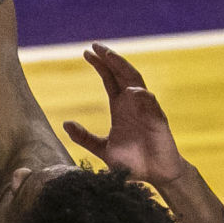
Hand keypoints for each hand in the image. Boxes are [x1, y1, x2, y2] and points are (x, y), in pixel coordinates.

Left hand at [63, 43, 187, 186]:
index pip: (109, 79)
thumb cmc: (132, 162)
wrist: (155, 177)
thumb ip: (84, 137)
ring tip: (110, 57)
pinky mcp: (158, 121)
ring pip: (136, 81)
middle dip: (109, 59)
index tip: (86, 52)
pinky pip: (151, 104)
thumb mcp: (102, 149)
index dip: (100, 65)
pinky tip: (132, 91)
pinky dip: (143, 96)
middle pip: (121, 73)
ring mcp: (146, 110)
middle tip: (95, 45)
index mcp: (120, 107)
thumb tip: (65, 123)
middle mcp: (133, 104)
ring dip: (123, 68)